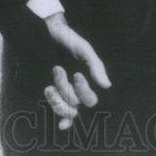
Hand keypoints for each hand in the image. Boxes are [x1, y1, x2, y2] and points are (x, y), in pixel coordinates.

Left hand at [43, 13, 110, 128]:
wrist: (50, 31)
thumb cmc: (69, 40)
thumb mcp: (84, 50)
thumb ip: (95, 66)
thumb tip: (106, 86)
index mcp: (88, 82)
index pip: (90, 100)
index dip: (84, 90)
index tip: (77, 74)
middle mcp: (77, 91)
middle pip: (76, 105)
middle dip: (66, 90)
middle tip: (57, 69)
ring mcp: (64, 93)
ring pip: (65, 110)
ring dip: (57, 100)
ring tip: (49, 85)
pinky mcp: (52, 92)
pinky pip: (58, 110)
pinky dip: (61, 117)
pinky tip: (60, 124)